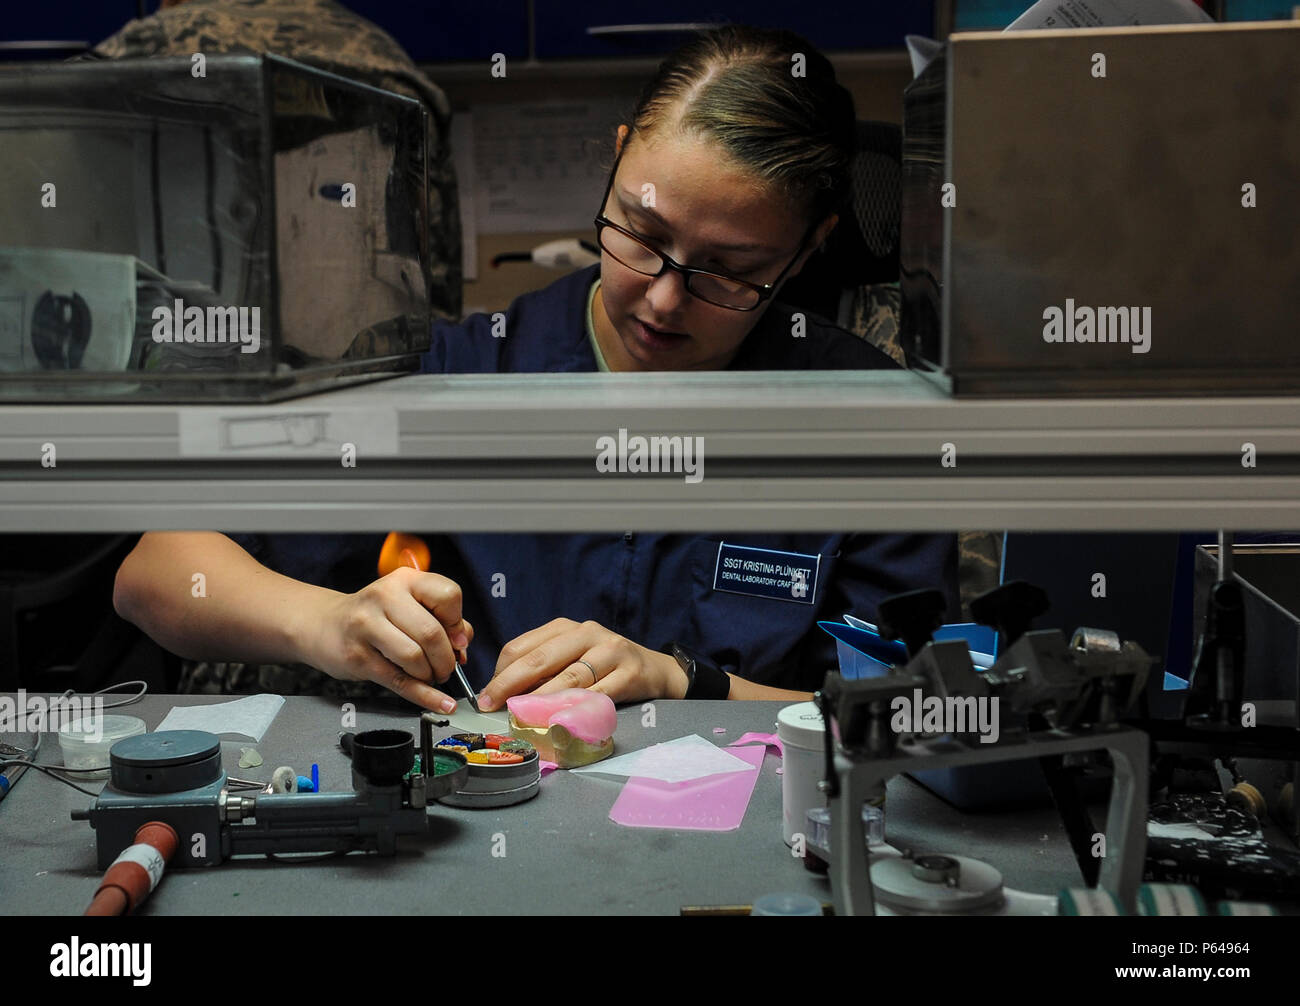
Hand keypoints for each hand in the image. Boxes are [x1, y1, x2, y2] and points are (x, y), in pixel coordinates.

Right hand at [295, 566, 473, 710]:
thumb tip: (462, 646)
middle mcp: (385, 596)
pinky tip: (440, 703)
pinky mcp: (357, 656)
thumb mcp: (409, 605)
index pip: (447, 595)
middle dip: (446, 659)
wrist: (326, 624)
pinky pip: (399, 681)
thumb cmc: (377, 616)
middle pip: (431, 633)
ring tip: (428, 675)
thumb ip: (442, 620)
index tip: (458, 641)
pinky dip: (425, 696)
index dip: (458, 623)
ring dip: (430, 675)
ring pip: (414, 657)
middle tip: (446, 668)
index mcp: (406, 580)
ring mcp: (366, 625)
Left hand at [478, 618, 687, 709]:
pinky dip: (576, 709)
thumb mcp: (573, 656)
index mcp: (566, 628)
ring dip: (540, 700)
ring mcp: (610, 652)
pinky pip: (597, 694)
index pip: (523, 646)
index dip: (500, 672)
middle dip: (510, 684)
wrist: (656, 670)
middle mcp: (587, 633)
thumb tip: (502, 694)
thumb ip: (544, 668)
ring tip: (520, 715)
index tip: (486, 695)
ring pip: (568, 677)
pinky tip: (560, 721)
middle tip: (491, 706)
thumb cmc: (606, 666)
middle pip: (540, 659)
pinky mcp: (629, 674)